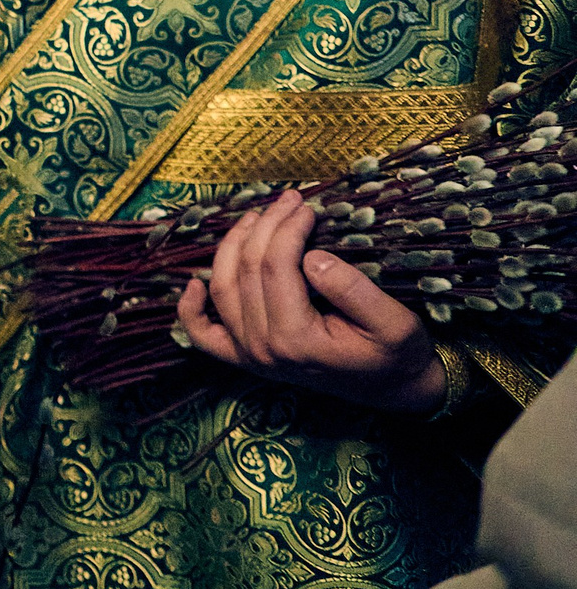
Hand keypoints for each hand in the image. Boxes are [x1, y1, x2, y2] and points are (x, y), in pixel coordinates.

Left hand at [175, 188, 444, 412]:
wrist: (394, 389)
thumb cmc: (398, 355)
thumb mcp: (395, 323)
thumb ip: (354, 291)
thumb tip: (312, 256)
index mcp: (297, 340)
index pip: (276, 267)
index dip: (287, 229)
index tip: (307, 206)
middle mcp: (263, 349)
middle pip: (246, 271)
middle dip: (265, 226)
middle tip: (288, 199)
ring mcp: (249, 355)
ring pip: (222, 290)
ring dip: (232, 247)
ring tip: (255, 216)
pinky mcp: (245, 358)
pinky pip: (203, 334)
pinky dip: (191, 308)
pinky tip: (195, 281)